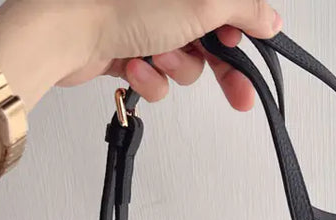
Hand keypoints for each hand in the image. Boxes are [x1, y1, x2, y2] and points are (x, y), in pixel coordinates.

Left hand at [0, 1, 282, 110]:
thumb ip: (244, 9)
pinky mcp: (125, 47)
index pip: (229, 8)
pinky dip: (148, 79)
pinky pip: (153, 75)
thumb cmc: (121, 5)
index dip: (244, 33)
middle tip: (239, 95)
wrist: (65, 30)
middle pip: (209, 38)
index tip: (253, 54)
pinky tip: (134, 67)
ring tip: (155, 58)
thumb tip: (271, 19)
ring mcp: (144, 21)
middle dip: (219, 68)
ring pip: (182, 61)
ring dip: (174, 69)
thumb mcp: (203, 2)